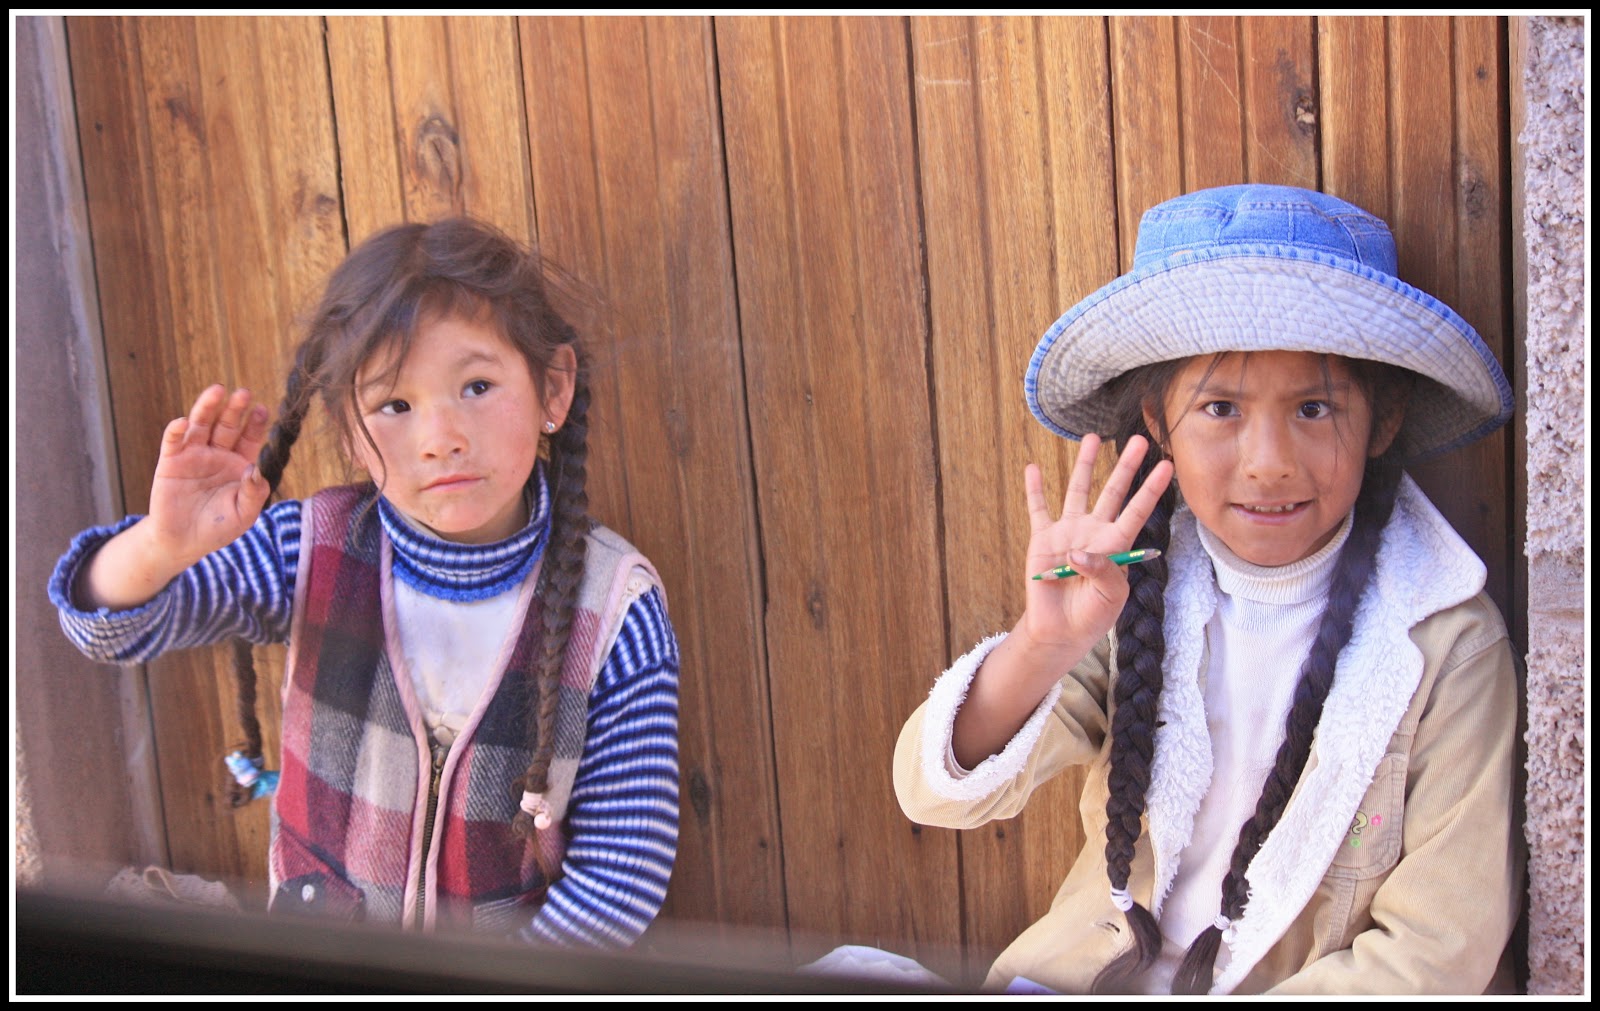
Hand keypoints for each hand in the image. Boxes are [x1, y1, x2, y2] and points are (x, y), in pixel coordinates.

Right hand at [145, 384, 272, 564]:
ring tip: (217, 391)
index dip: (255, 424)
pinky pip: (173, 442)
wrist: (182, 542)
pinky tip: (183, 422)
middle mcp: (217, 454)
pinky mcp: (170, 462)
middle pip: (226, 425)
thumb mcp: (244, 514)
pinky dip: (176, 430)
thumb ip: (254, 492)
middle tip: (244, 392)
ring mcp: (193, 455)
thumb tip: (255, 470)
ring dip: (207, 407)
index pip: (249, 438)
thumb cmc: (218, 528)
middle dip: (234, 408)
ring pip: (201, 425)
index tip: (262, 409)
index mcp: (238, 464)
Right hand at [1017, 434, 1173, 653]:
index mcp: (1116, 544)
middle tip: (1141, 441)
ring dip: (1084, 464)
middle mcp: (1094, 531)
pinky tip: (1033, 468)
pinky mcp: (1042, 539)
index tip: (1167, 465)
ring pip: (1076, 491)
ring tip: (1092, 438)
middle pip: (1112, 492)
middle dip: (1126, 467)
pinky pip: (1038, 509)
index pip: (1137, 510)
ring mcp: (1068, 532)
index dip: (1151, 489)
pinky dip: (1034, 489)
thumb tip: (1077, 551)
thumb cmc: (1093, 614)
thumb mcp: (1111, 597)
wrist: (1061, 630)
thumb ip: (1102, 571)